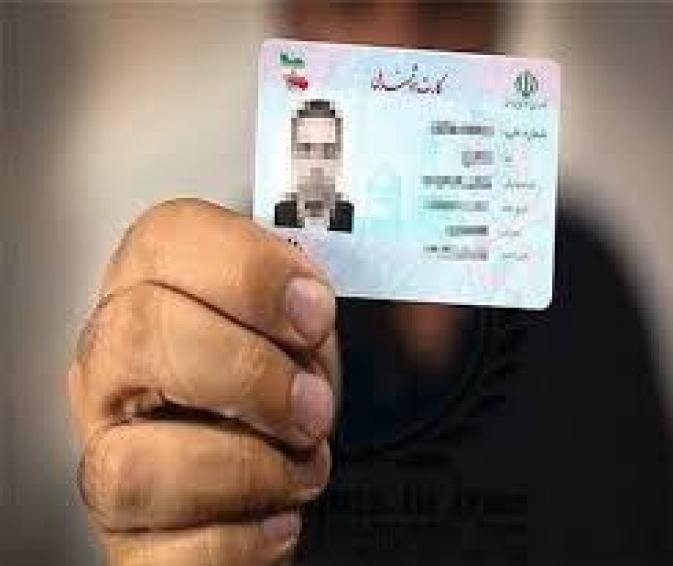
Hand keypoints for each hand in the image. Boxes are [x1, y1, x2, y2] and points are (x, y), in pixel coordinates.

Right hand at [68, 199, 337, 564]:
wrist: (270, 473)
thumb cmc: (279, 391)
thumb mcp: (302, 332)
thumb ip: (308, 307)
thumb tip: (313, 304)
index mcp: (157, 293)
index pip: (168, 241)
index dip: (249, 273)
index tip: (313, 313)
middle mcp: (117, 367)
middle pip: (137, 332)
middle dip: (248, 370)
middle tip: (309, 401)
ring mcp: (111, 450)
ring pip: (131, 461)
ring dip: (242, 467)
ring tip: (297, 463)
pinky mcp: (132, 533)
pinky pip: (164, 551)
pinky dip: (239, 539)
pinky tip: (275, 515)